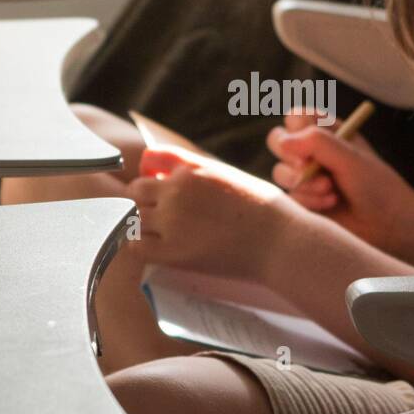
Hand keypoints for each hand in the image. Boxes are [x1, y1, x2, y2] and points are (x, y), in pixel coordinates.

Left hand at [123, 146, 297, 280]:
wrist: (282, 242)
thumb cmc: (263, 210)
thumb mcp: (226, 175)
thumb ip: (193, 170)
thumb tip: (160, 167)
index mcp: (191, 170)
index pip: (148, 163)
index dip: (148, 177)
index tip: (155, 189)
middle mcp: (177, 190)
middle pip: (135, 191)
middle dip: (142, 202)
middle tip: (155, 216)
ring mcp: (172, 221)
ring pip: (131, 217)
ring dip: (139, 224)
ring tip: (156, 233)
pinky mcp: (172, 251)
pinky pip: (135, 246)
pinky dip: (139, 246)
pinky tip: (155, 248)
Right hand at [267, 110, 413, 268]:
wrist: (386, 223)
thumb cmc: (376, 185)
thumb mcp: (350, 157)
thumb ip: (317, 143)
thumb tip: (283, 141)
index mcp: (328, 133)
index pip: (295, 117)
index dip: (296, 128)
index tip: (309, 142)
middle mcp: (312, 152)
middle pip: (277, 141)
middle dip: (292, 158)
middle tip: (308, 167)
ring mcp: (304, 176)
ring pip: (280, 172)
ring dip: (305, 183)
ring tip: (330, 190)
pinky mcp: (301, 200)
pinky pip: (288, 196)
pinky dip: (308, 201)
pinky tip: (329, 204)